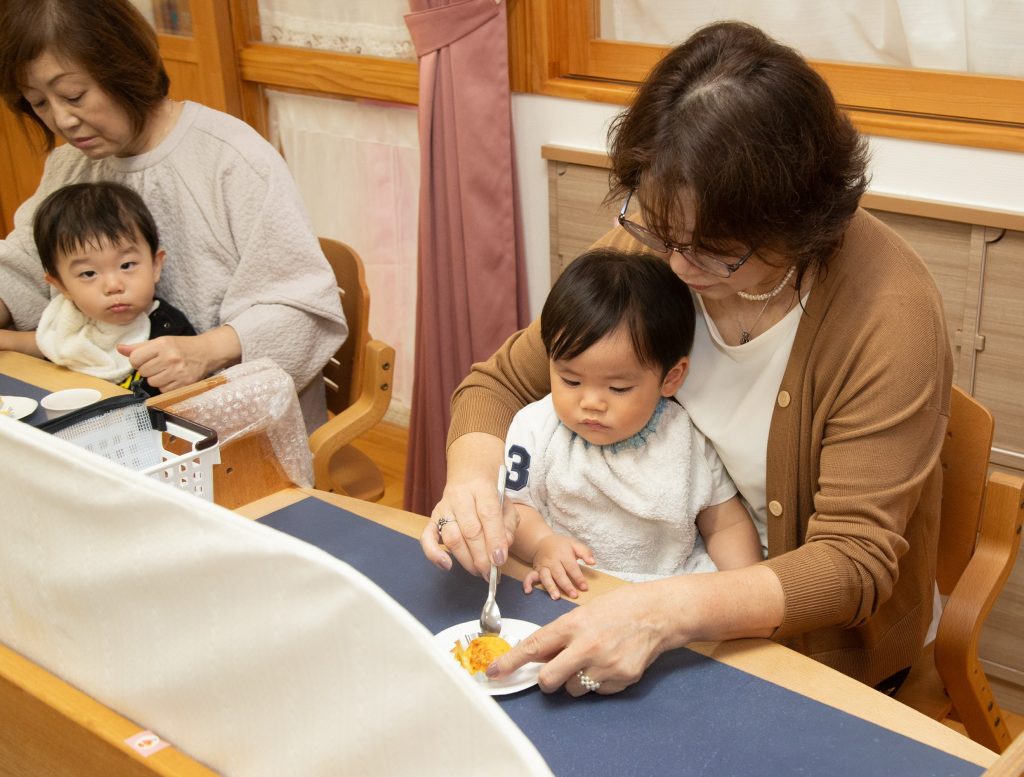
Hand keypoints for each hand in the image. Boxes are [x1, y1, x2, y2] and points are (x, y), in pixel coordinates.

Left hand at [117, 326, 239, 391]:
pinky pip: (164, 390)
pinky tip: (173, 378)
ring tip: (167, 372)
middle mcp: (170, 357)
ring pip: (153, 382)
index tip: (146, 360)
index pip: (135, 359)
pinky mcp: (185, 383)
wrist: (207, 352)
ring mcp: (178, 372)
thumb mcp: (161, 342)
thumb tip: (119, 348)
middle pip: (143, 372)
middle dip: (148, 370)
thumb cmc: (182, 347)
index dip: (138, 361)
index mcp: (162, 344)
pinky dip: (166, 386)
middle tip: (159, 365)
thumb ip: (139, 347)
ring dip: (157, 379)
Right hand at [420, 433, 515, 576]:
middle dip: (481, 556)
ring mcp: (443, 508)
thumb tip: (502, 548)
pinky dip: (434, 554)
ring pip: (451, 537)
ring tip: (478, 571)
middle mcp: (460, 496)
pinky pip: (427, 538)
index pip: (488, 514)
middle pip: (470, 529)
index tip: (499, 560)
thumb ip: (508, 525)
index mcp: (482, 488)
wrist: (469, 474)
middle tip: (490, 573)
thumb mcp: (506, 504)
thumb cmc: (490, 495)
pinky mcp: (431, 518)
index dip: (494, 539)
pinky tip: (447, 565)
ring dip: (465, 559)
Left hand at [486, 582, 672, 695]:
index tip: (494, 672)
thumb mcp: (584, 612)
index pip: (534, 646)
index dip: (510, 661)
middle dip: (546, 680)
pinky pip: (598, 692)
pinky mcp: (622, 678)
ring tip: (594, 659)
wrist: (658, 613)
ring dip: (576, 680)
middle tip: (553, 672)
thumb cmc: (620, 607)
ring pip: (573, 689)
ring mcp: (606, 665)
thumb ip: (561, 634)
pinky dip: (599, 682)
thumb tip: (538, 655)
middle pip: (548, 679)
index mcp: (573, 624)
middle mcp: (587, 646)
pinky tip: (611, 663)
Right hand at [523, 535, 594, 599]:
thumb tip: (593, 562)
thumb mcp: (574, 544)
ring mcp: (543, 566)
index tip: (584, 587)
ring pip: (546, 577)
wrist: (542, 541)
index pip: (572, 567)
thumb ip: (585, 552)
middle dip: (566, 585)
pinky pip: (529, 576)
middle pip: (559, 574)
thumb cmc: (561, 545)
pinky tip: (528, 591)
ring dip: (550, 587)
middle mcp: (552, 561)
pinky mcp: (536, 570)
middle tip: (573, 595)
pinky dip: (527, 583)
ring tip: (556, 597)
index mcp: (563, 554)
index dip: (578, 578)